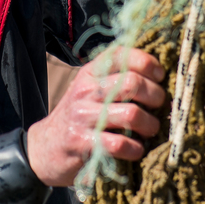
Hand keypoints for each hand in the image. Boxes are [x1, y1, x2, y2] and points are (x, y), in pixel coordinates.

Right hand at [26, 48, 165, 187]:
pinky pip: (120, 144)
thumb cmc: (79, 118)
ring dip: (150, 125)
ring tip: (150, 130)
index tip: (159, 77)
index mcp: (91, 73)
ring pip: (131, 114)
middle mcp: (86, 90)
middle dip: (156, 96)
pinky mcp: (83, 143)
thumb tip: (159, 78)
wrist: (45, 148)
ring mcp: (83, 116)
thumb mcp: (91, 90)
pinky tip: (136, 149)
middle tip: (159, 107)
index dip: (148, 63)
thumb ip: (117, 80)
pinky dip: (136, 149)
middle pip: (133, 83)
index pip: (122, 54)